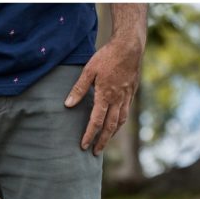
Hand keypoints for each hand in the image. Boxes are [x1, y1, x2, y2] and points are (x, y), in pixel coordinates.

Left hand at [64, 36, 143, 155]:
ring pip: (120, 121)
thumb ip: (78, 89)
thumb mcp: (88, 70)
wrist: (130, 46)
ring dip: (112, 134)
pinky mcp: (131, 92)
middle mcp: (118, 99)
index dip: (89, 135)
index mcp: (105, 95)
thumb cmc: (107, 56)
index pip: (96, 121)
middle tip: (95, 153)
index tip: (83, 146)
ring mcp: (126, 96)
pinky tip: (115, 125)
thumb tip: (68, 105)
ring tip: (104, 142)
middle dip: (102, 141)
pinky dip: (119, 122)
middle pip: (110, 126)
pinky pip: (126, 112)